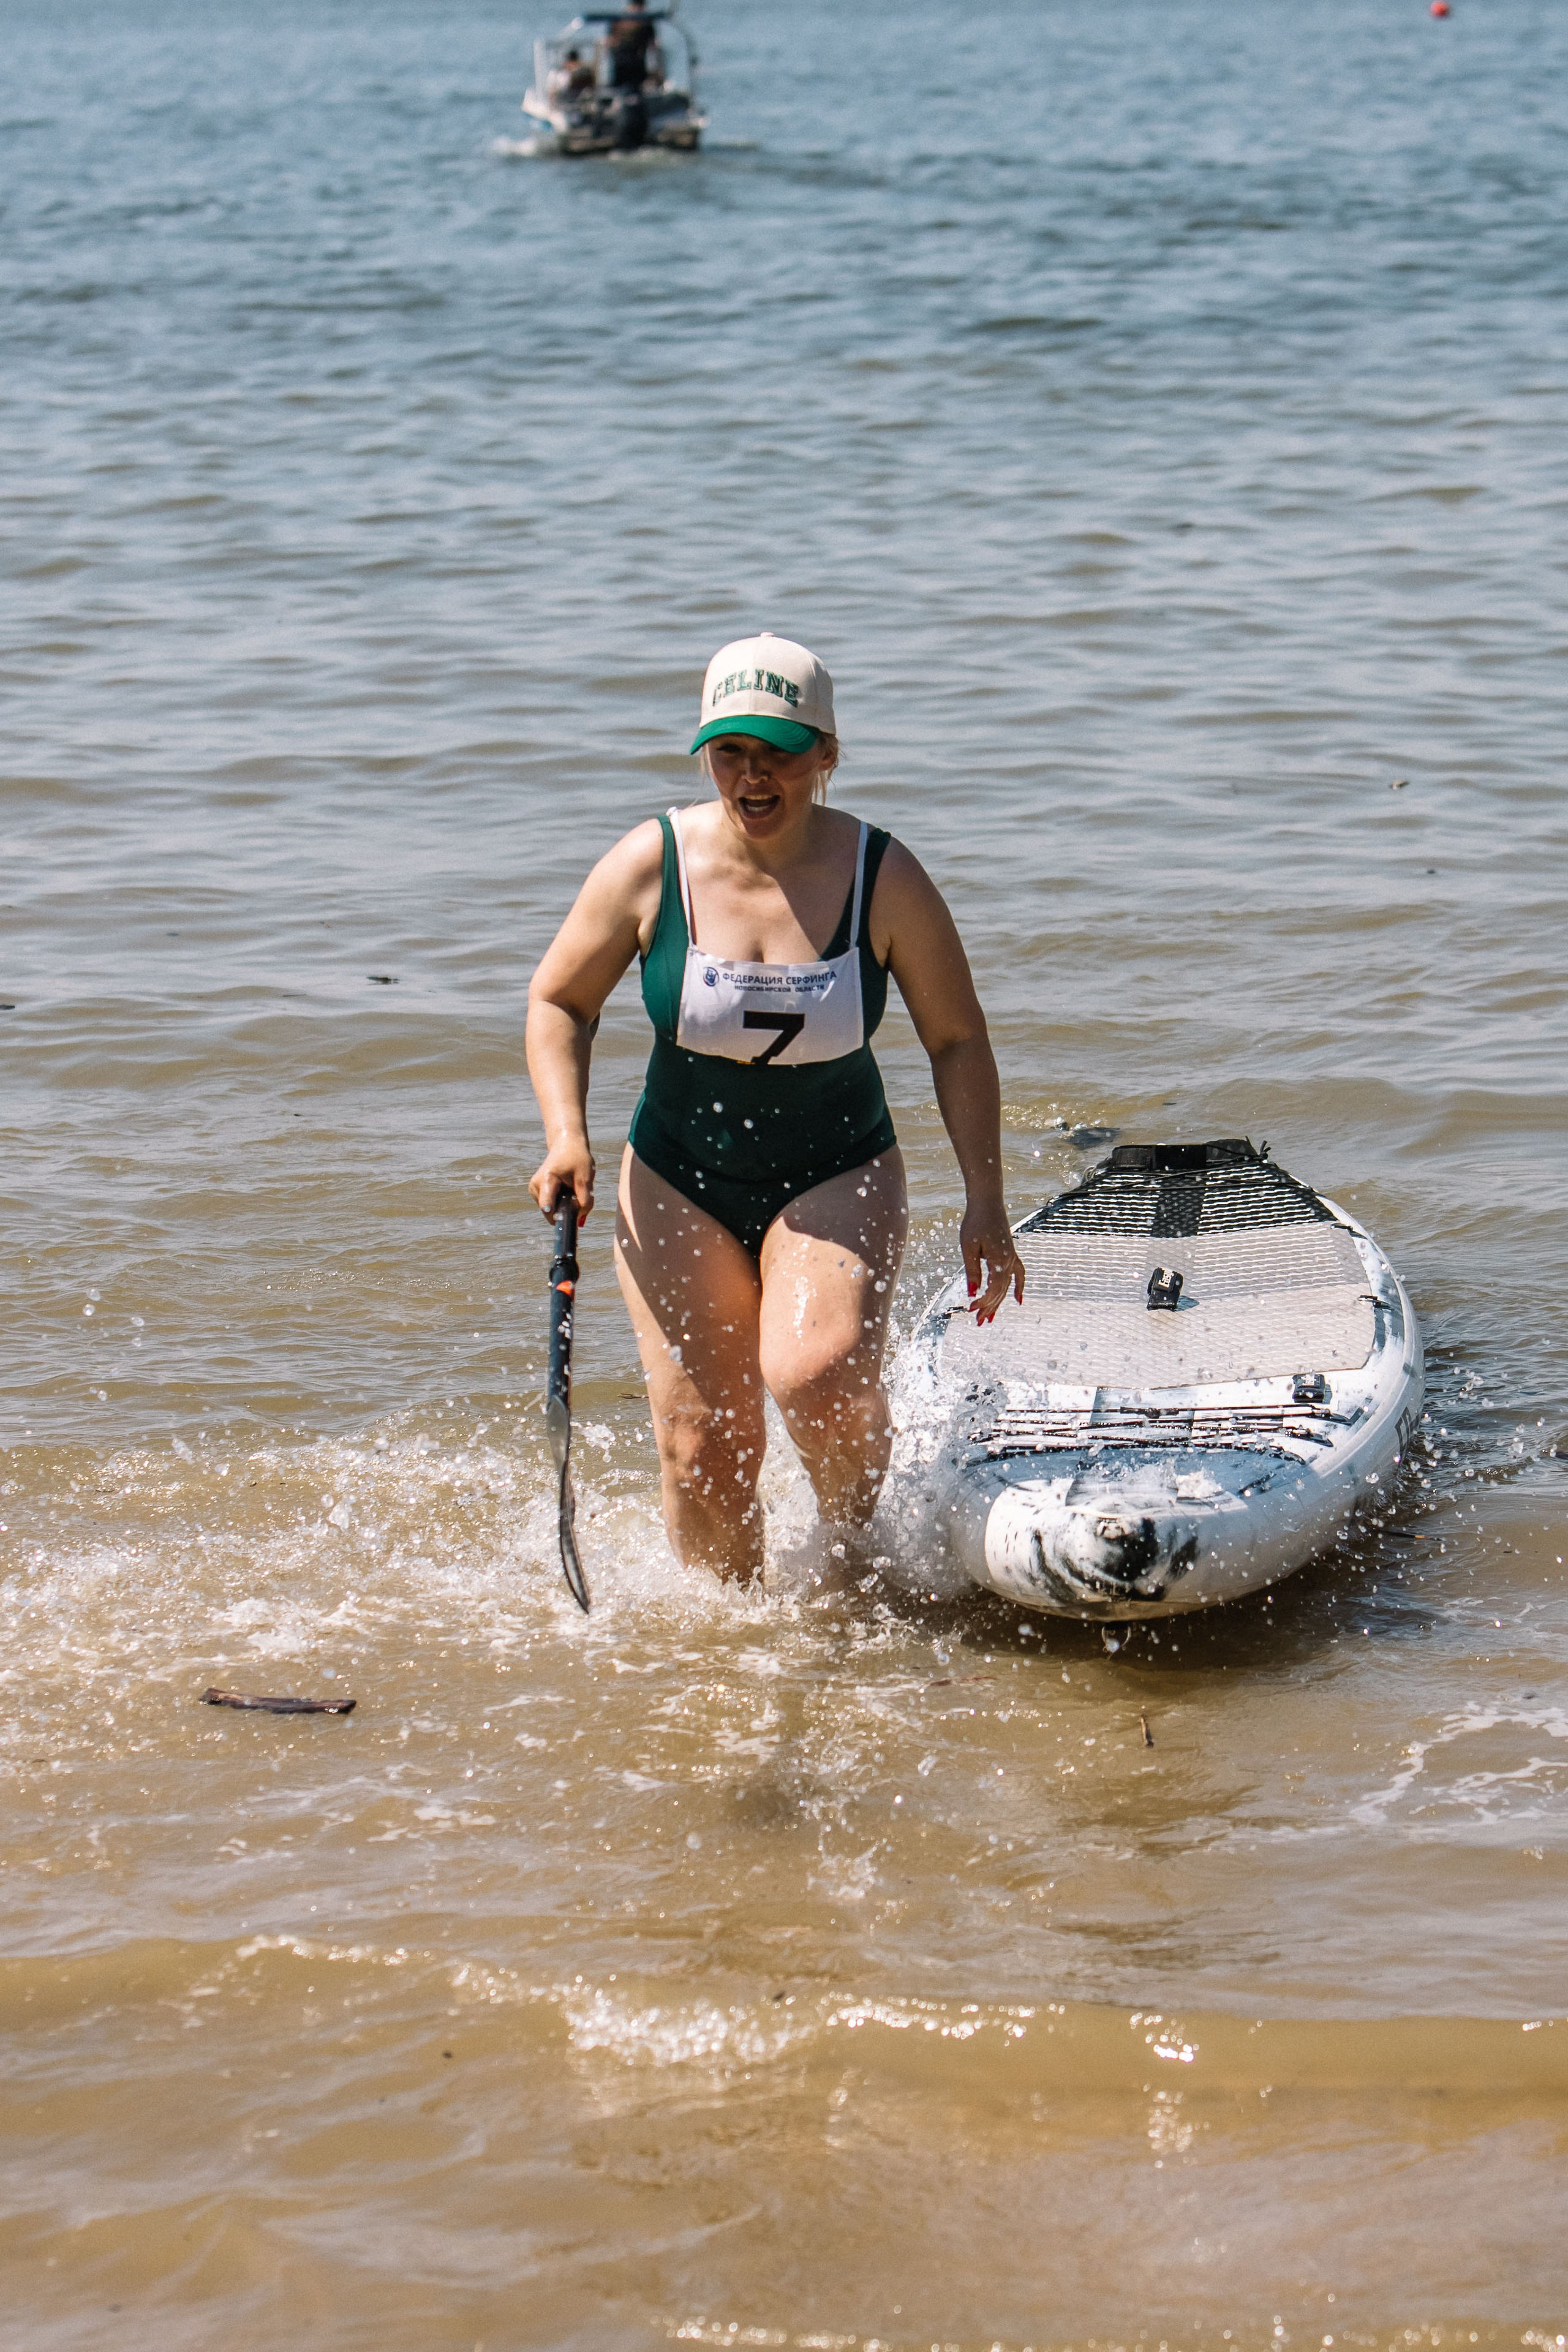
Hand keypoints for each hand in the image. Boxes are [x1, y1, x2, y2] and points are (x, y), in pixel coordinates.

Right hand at [529, 1141, 594, 1222]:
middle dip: (566, 1211)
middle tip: (579, 1199)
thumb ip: (585, 1200)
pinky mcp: (537, 1193)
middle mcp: (536, 1186)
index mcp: (547, 1179)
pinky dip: (561, 1203)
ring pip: (552, 1212)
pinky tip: (566, 1190)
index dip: (556, 1217)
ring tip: (571, 1189)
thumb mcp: (586, 1177)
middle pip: (552, 1212)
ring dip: (565, 1206)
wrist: (566, 1145)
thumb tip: (580, 1220)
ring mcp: (534, 1190)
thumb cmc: (577, 1158)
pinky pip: (551, 1207)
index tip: (563, 1224)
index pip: (547, 1204)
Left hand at [961, 1201, 1024, 1324]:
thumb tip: (972, 1292)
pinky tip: (1018, 1300)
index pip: (993, 1289)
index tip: (970, 1310)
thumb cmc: (975, 1222)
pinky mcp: (1010, 1253)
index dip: (982, 1302)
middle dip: (989, 1307)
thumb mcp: (969, 1247)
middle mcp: (1009, 1261)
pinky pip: (1018, 1274)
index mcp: (999, 1260)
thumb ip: (972, 1271)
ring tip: (991, 1318)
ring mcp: (1012, 1257)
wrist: (987, 1202)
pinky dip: (1019, 1287)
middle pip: (1000, 1291)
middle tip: (978, 1322)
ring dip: (999, 1302)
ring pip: (1007, 1286)